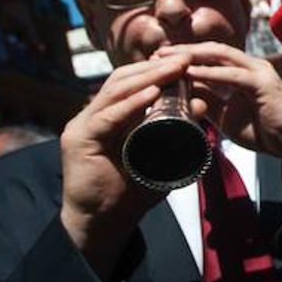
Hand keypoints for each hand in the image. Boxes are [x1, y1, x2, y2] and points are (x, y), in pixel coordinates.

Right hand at [61, 56, 189, 277]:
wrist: (105, 223)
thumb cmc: (132, 190)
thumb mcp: (162, 154)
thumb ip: (180, 130)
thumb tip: (202, 103)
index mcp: (109, 114)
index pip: (132, 82)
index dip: (157, 68)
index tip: (186, 60)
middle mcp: (93, 115)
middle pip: (123, 80)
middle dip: (155, 67)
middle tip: (184, 58)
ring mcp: (82, 125)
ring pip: (115, 92)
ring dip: (147, 78)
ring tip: (173, 69)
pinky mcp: (78, 141)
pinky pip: (107, 117)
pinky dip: (130, 104)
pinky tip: (151, 94)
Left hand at [158, 42, 281, 169]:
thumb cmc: (267, 132)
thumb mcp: (227, 116)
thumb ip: (208, 102)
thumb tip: (183, 95)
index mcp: (245, 72)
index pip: (211, 57)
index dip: (186, 56)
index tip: (160, 60)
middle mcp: (252, 66)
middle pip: (213, 50)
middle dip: (184, 51)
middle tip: (157, 54)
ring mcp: (259, 72)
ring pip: (221, 56)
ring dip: (193, 56)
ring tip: (168, 59)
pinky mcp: (264, 84)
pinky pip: (232, 75)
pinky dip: (209, 73)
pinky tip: (190, 74)